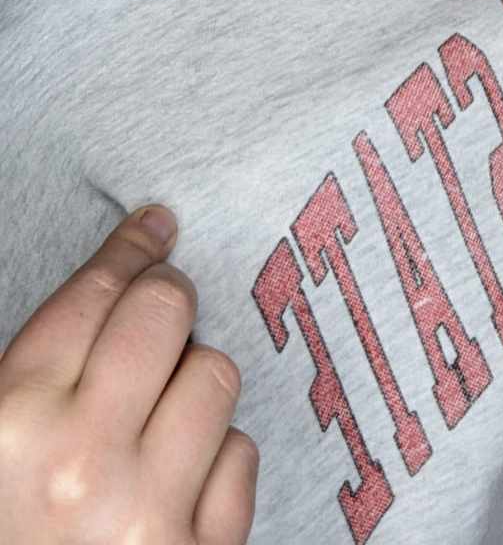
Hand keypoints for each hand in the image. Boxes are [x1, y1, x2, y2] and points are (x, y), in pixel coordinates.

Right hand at [0, 206, 257, 543]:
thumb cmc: (10, 526)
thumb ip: (39, 374)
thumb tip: (120, 279)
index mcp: (10, 423)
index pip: (94, 292)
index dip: (131, 249)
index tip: (155, 227)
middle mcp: (80, 460)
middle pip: (167, 310)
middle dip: (168, 304)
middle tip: (161, 318)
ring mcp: (147, 512)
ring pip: (215, 376)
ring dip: (193, 388)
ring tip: (157, 422)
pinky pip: (240, 456)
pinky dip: (217, 461)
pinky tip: (180, 483)